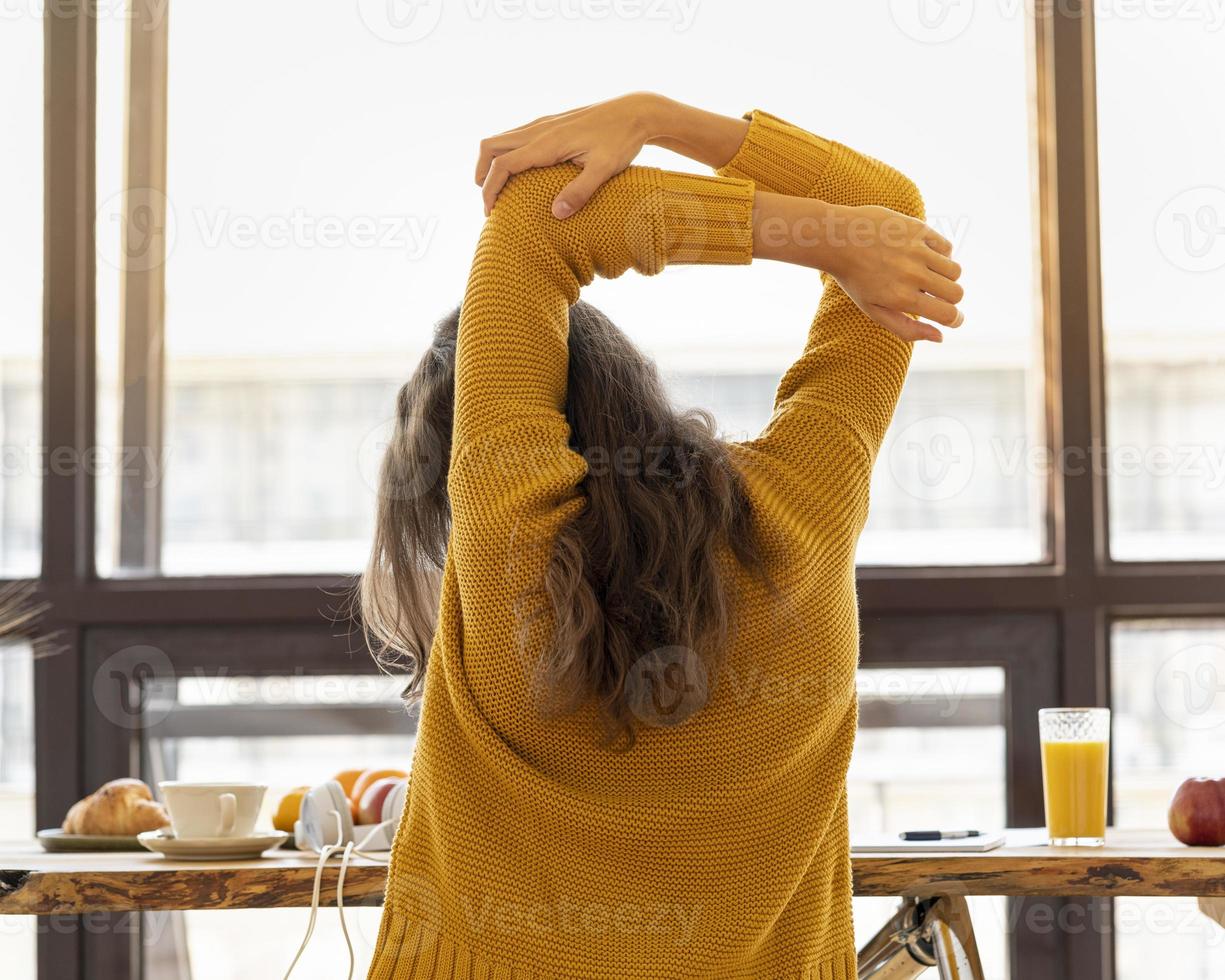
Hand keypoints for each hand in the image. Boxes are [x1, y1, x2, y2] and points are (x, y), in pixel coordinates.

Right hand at [475, 93, 660, 217]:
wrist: (636, 111)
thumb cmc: (622, 140)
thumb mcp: (605, 169)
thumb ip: (581, 191)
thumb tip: (556, 214)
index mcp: (547, 142)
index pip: (503, 164)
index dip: (490, 189)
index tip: (490, 212)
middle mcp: (539, 129)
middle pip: (492, 146)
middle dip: (482, 174)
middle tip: (489, 203)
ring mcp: (544, 124)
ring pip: (502, 139)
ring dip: (492, 163)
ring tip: (498, 191)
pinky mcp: (552, 124)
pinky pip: (517, 137)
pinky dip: (507, 155)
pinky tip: (520, 174)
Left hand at [818, 204, 963, 342]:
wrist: (837, 239)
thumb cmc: (855, 280)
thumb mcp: (874, 311)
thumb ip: (906, 329)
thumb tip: (940, 337)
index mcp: (902, 298)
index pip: (948, 314)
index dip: (955, 319)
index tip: (952, 319)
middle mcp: (913, 274)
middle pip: (956, 293)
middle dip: (950, 299)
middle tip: (933, 295)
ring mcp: (917, 250)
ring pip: (955, 271)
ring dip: (946, 277)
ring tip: (927, 275)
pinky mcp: (919, 229)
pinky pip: (947, 247)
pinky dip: (941, 255)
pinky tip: (923, 257)